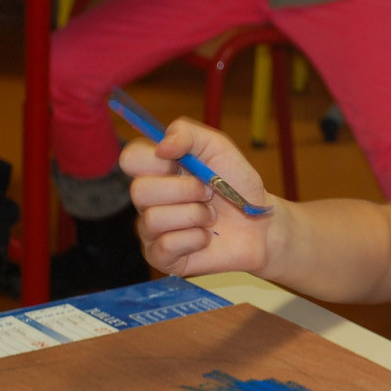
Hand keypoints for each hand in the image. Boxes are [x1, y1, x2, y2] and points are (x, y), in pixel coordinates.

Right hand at [119, 117, 275, 278]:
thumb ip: (187, 133)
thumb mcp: (217, 147)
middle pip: (139, 190)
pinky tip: (206, 237)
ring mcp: (151, 229)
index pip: (130, 159)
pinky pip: (165, 246)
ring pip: (153, 219)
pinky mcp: (161, 257)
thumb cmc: (237, 185)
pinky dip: (194, 238)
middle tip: (208, 193)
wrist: (260, 224)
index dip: (155, 160)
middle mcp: (148, 199)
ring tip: (210, 216)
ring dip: (194, 215)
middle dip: (184, 190)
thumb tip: (161, 146)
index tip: (182, 162)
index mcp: (157, 169)